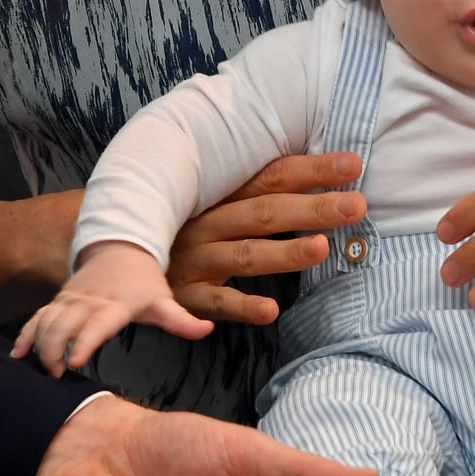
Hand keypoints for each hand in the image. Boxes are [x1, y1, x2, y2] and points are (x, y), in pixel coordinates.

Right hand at [13, 243, 211, 374]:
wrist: (121, 247)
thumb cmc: (143, 281)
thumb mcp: (163, 299)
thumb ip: (182, 319)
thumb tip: (207, 330)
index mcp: (114, 304)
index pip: (98, 324)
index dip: (85, 341)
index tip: (75, 361)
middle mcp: (88, 300)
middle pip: (64, 324)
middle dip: (54, 348)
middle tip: (53, 374)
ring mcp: (70, 300)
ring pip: (46, 319)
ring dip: (38, 343)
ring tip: (36, 370)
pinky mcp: (58, 301)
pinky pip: (37, 316)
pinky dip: (25, 334)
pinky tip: (17, 355)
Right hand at [166, 153, 365, 325]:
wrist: (118, 252)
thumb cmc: (181, 225)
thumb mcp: (213, 200)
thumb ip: (257, 190)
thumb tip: (320, 178)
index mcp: (220, 194)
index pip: (272, 176)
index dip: (312, 170)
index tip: (353, 164)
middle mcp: (209, 222)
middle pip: (265, 212)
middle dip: (312, 207)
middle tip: (356, 204)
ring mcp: (196, 259)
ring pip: (245, 254)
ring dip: (284, 252)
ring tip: (322, 248)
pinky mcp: (185, 296)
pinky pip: (215, 303)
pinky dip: (242, 306)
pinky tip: (271, 310)